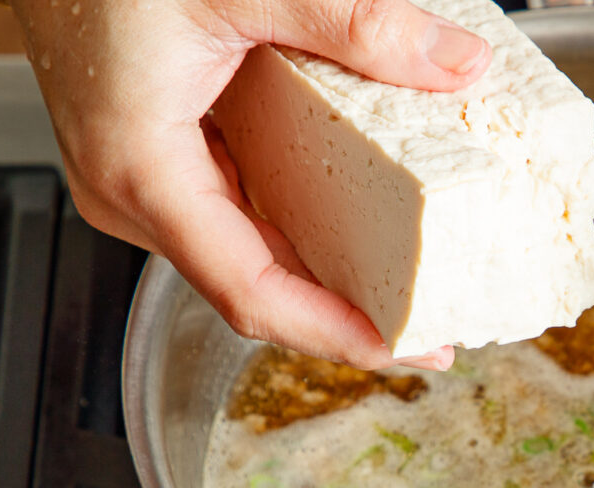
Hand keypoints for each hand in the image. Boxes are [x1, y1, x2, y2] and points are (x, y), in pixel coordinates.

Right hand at [11, 0, 492, 368]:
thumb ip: (354, 23)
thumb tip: (457, 64)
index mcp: (144, 172)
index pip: (251, 293)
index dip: (332, 333)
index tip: (403, 348)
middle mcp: (136, 194)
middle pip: (256, 289)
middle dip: (345, 319)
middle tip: (429, 334)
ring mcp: (147, 181)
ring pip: (249, 259)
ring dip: (326, 281)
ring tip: (404, 292)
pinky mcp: (163, 159)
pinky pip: (240, 219)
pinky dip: (300, 234)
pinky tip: (354, 234)